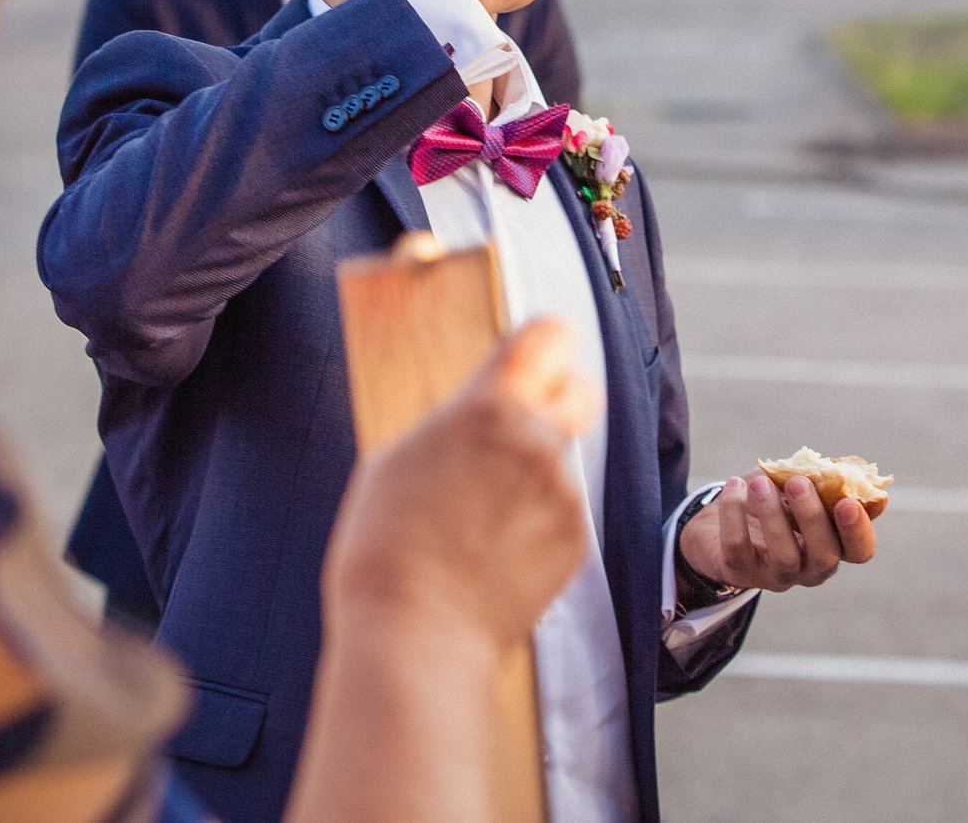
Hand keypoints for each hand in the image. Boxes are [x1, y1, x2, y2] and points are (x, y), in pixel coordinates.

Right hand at [322, 319, 602, 653]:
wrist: (416, 631)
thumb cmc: (387, 547)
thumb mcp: (397, 458)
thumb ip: (451, 425)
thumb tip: (471, 419)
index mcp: (488, 408)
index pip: (547, 336)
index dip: (544, 343)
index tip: (535, 355)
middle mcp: (537, 440)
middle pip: (580, 390)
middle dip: (558, 401)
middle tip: (522, 428)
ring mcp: (562, 493)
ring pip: (564, 462)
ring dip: (537, 476)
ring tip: (484, 519)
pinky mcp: (575, 541)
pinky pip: (566, 515)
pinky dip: (540, 526)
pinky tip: (497, 553)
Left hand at [680, 472, 878, 593]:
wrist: (717, 518)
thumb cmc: (769, 498)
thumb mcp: (796, 483)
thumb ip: (819, 478)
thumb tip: (845, 467)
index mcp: (832, 544)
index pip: (859, 551)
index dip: (858, 531)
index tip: (848, 502)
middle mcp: (810, 568)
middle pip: (825, 556)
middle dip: (813, 517)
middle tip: (797, 483)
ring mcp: (775, 575)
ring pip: (785, 558)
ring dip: (774, 516)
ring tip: (760, 483)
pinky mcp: (739, 571)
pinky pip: (738, 548)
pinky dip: (735, 514)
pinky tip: (734, 486)